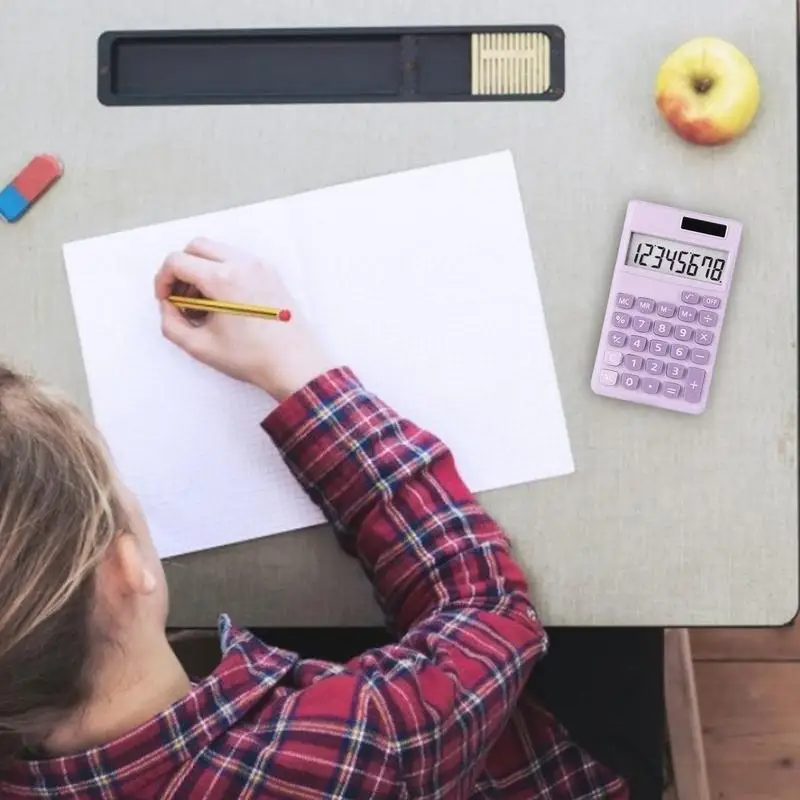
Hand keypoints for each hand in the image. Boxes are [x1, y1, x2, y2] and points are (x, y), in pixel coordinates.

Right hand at [154, 238, 334, 400]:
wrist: (296, 365)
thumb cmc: (252, 358)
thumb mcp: (200, 346)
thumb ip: (171, 323)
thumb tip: (168, 304)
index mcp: (223, 279)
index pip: (177, 261)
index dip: (163, 279)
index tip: (166, 299)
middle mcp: (243, 264)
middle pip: (196, 247)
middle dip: (181, 269)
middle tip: (182, 298)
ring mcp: (260, 265)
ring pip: (218, 251)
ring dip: (202, 269)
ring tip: (203, 304)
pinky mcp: (271, 272)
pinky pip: (237, 260)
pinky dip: (222, 271)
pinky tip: (224, 302)